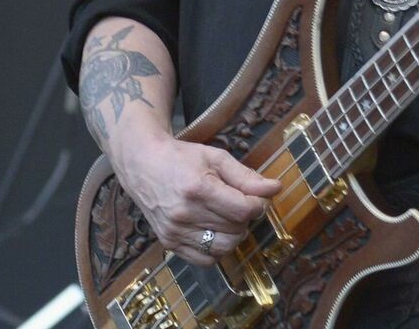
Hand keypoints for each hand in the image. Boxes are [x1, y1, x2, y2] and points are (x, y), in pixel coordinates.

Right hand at [113, 132, 281, 265]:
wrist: (143, 165)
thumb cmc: (182, 158)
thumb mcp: (216, 158)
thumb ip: (246, 176)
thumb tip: (275, 188)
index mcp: (198, 189)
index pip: (243, 210)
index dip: (258, 205)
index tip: (256, 198)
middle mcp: (185, 214)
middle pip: (236, 230)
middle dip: (245, 217)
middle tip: (240, 203)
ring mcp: (175, 232)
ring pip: (223, 248)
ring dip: (234, 234)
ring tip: (227, 217)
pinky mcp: (169, 243)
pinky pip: (205, 260)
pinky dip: (216, 249)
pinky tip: (214, 231)